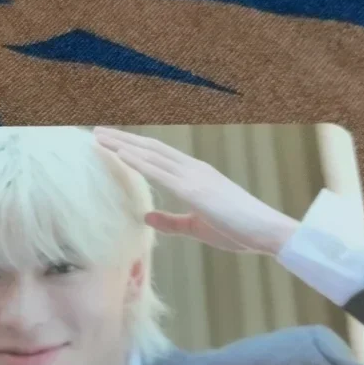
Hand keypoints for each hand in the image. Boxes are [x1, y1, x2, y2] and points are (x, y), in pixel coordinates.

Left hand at [94, 126, 299, 255]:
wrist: (266, 232)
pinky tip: (120, 154)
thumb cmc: (237, 230)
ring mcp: (194, 176)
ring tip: (99, 137)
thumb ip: (170, 221)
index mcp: (195, 176)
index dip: (133, 148)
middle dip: (122, 139)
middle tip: (97, 133)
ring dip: (123, 144)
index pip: (158, 157)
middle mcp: (193, 170)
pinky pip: (160, 171)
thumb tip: (145, 216)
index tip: (111, 143)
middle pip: (150, 148)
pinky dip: (138, 160)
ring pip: (151, 154)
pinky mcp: (194, 189)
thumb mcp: (196, 227)